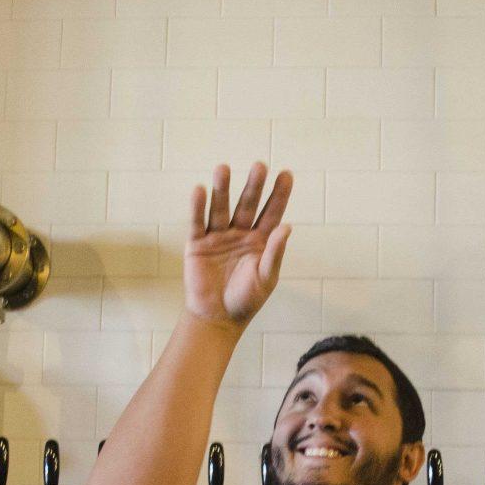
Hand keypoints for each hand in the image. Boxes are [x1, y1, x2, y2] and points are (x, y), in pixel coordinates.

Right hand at [184, 162, 292, 327]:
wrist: (217, 318)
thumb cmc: (246, 300)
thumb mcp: (266, 278)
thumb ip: (275, 253)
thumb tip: (287, 227)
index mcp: (260, 241)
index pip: (272, 213)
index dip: (279, 194)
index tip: (286, 174)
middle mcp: (240, 234)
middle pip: (247, 204)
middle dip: (253, 186)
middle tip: (260, 165)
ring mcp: (218, 237)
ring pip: (221, 208)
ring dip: (222, 189)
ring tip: (223, 168)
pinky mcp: (197, 244)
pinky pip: (197, 223)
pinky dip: (197, 207)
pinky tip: (199, 190)